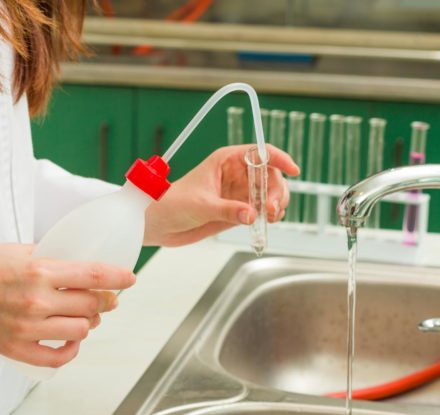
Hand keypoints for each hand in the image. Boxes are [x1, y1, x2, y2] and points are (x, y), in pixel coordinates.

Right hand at [0, 244, 135, 367]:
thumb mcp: (18, 250)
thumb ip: (52, 259)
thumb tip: (81, 267)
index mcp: (40, 271)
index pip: (95, 276)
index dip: (119, 278)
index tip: (131, 279)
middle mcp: (37, 301)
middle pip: (93, 305)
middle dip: (106, 301)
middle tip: (107, 298)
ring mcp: (26, 328)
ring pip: (81, 331)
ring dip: (89, 322)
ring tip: (85, 316)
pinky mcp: (15, 348)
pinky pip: (57, 358)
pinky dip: (70, 351)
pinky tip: (70, 341)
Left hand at [144, 144, 299, 246]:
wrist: (159, 224)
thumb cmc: (171, 204)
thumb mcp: (201, 205)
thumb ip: (228, 210)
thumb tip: (251, 215)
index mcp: (226, 160)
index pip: (260, 152)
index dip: (278, 158)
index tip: (292, 170)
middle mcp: (235, 174)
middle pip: (270, 175)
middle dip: (276, 190)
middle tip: (271, 208)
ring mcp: (238, 193)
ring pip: (269, 193)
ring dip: (276, 204)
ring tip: (270, 217)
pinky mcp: (238, 210)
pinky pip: (261, 210)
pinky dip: (269, 216)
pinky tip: (267, 222)